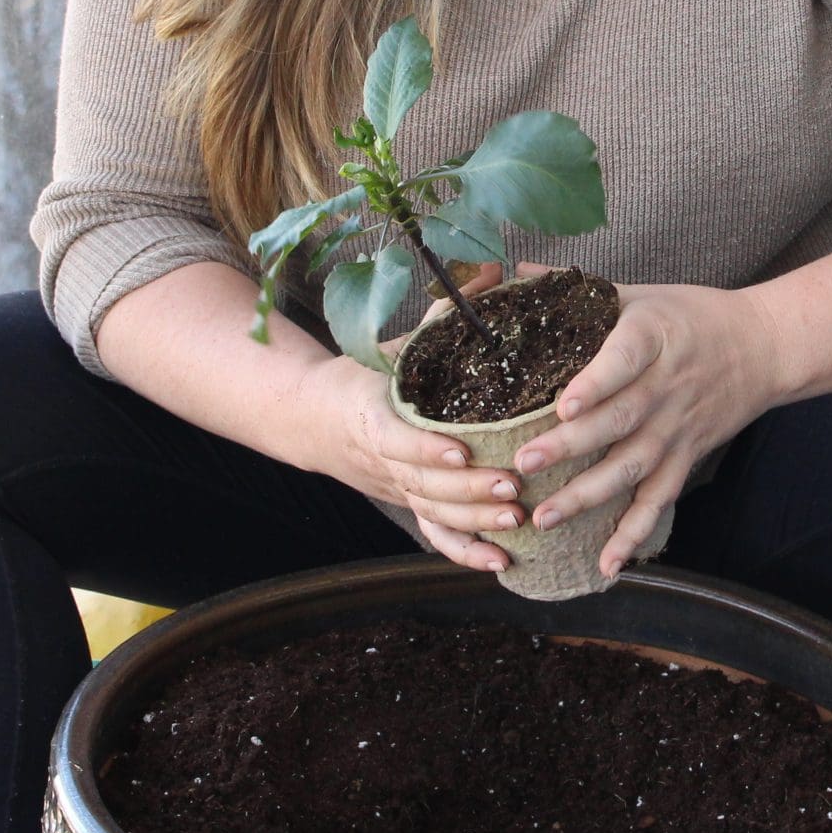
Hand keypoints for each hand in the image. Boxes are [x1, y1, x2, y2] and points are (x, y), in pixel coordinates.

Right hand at [290, 271, 529, 571]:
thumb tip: (496, 269)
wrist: (315, 416)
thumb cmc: (366, 372)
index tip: (463, 451)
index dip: (428, 449)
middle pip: (424, 484)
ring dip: (474, 521)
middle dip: (468, 489)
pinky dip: (465, 554)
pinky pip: (435, 536)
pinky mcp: (409, 503)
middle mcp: (382, 460)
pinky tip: (500, 563)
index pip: (397, 439)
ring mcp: (396, 487)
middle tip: (512, 486)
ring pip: (433, 513)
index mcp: (371, 415)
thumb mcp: (396, 341)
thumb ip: (444, 313)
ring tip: (516, 517)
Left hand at [512, 281, 785, 578]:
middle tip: (524, 464)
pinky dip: (634, 534)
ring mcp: (676, 429)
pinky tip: (607, 564)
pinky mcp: (684, 457)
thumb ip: (578, 289)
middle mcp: (665, 388)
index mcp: (653, 337)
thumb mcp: (641, 292)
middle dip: (569, 446)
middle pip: (617, 421)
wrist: (763, 347)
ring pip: (630, 468)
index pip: (624, 360)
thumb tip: (515, 275)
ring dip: (587, 496)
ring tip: (544, 517)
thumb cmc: (692, 315)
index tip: (563, 403)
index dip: (595, 383)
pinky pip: (658, 501)